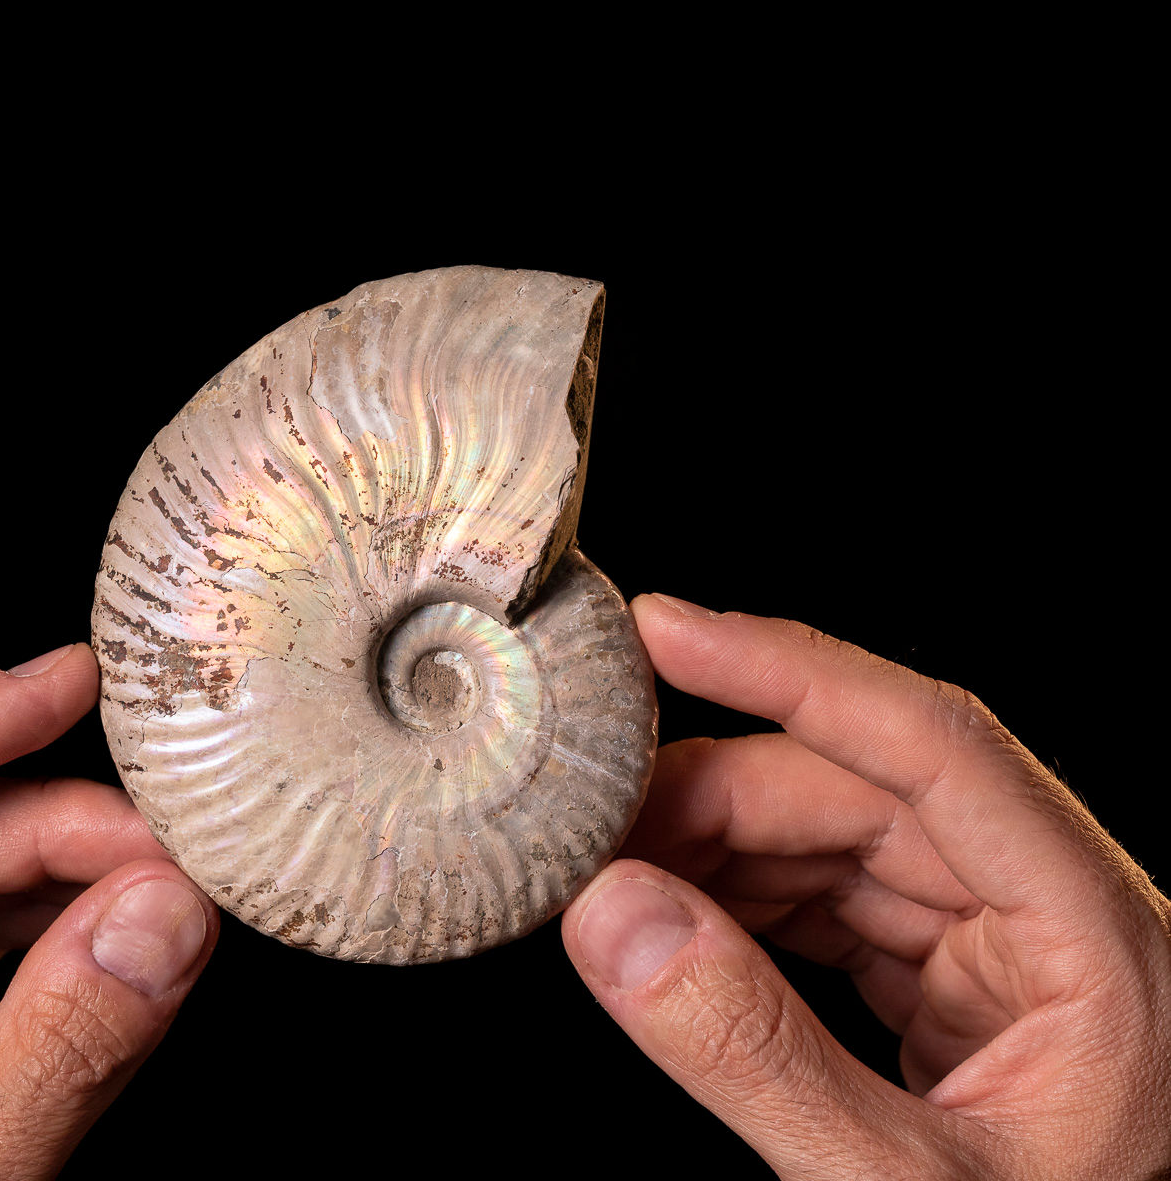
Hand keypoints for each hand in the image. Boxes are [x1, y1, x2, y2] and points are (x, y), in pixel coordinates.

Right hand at [563, 596, 1170, 1178]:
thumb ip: (755, 1056)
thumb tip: (617, 917)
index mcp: (1095, 936)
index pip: (933, 744)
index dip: (790, 669)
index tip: (667, 631)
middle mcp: (1051, 914)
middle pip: (863, 788)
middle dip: (714, 793)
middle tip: (592, 820)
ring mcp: (999, 948)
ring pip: (835, 840)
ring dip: (715, 849)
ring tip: (614, 876)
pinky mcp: (953, 985)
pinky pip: (831, 904)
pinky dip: (739, 904)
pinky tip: (672, 921)